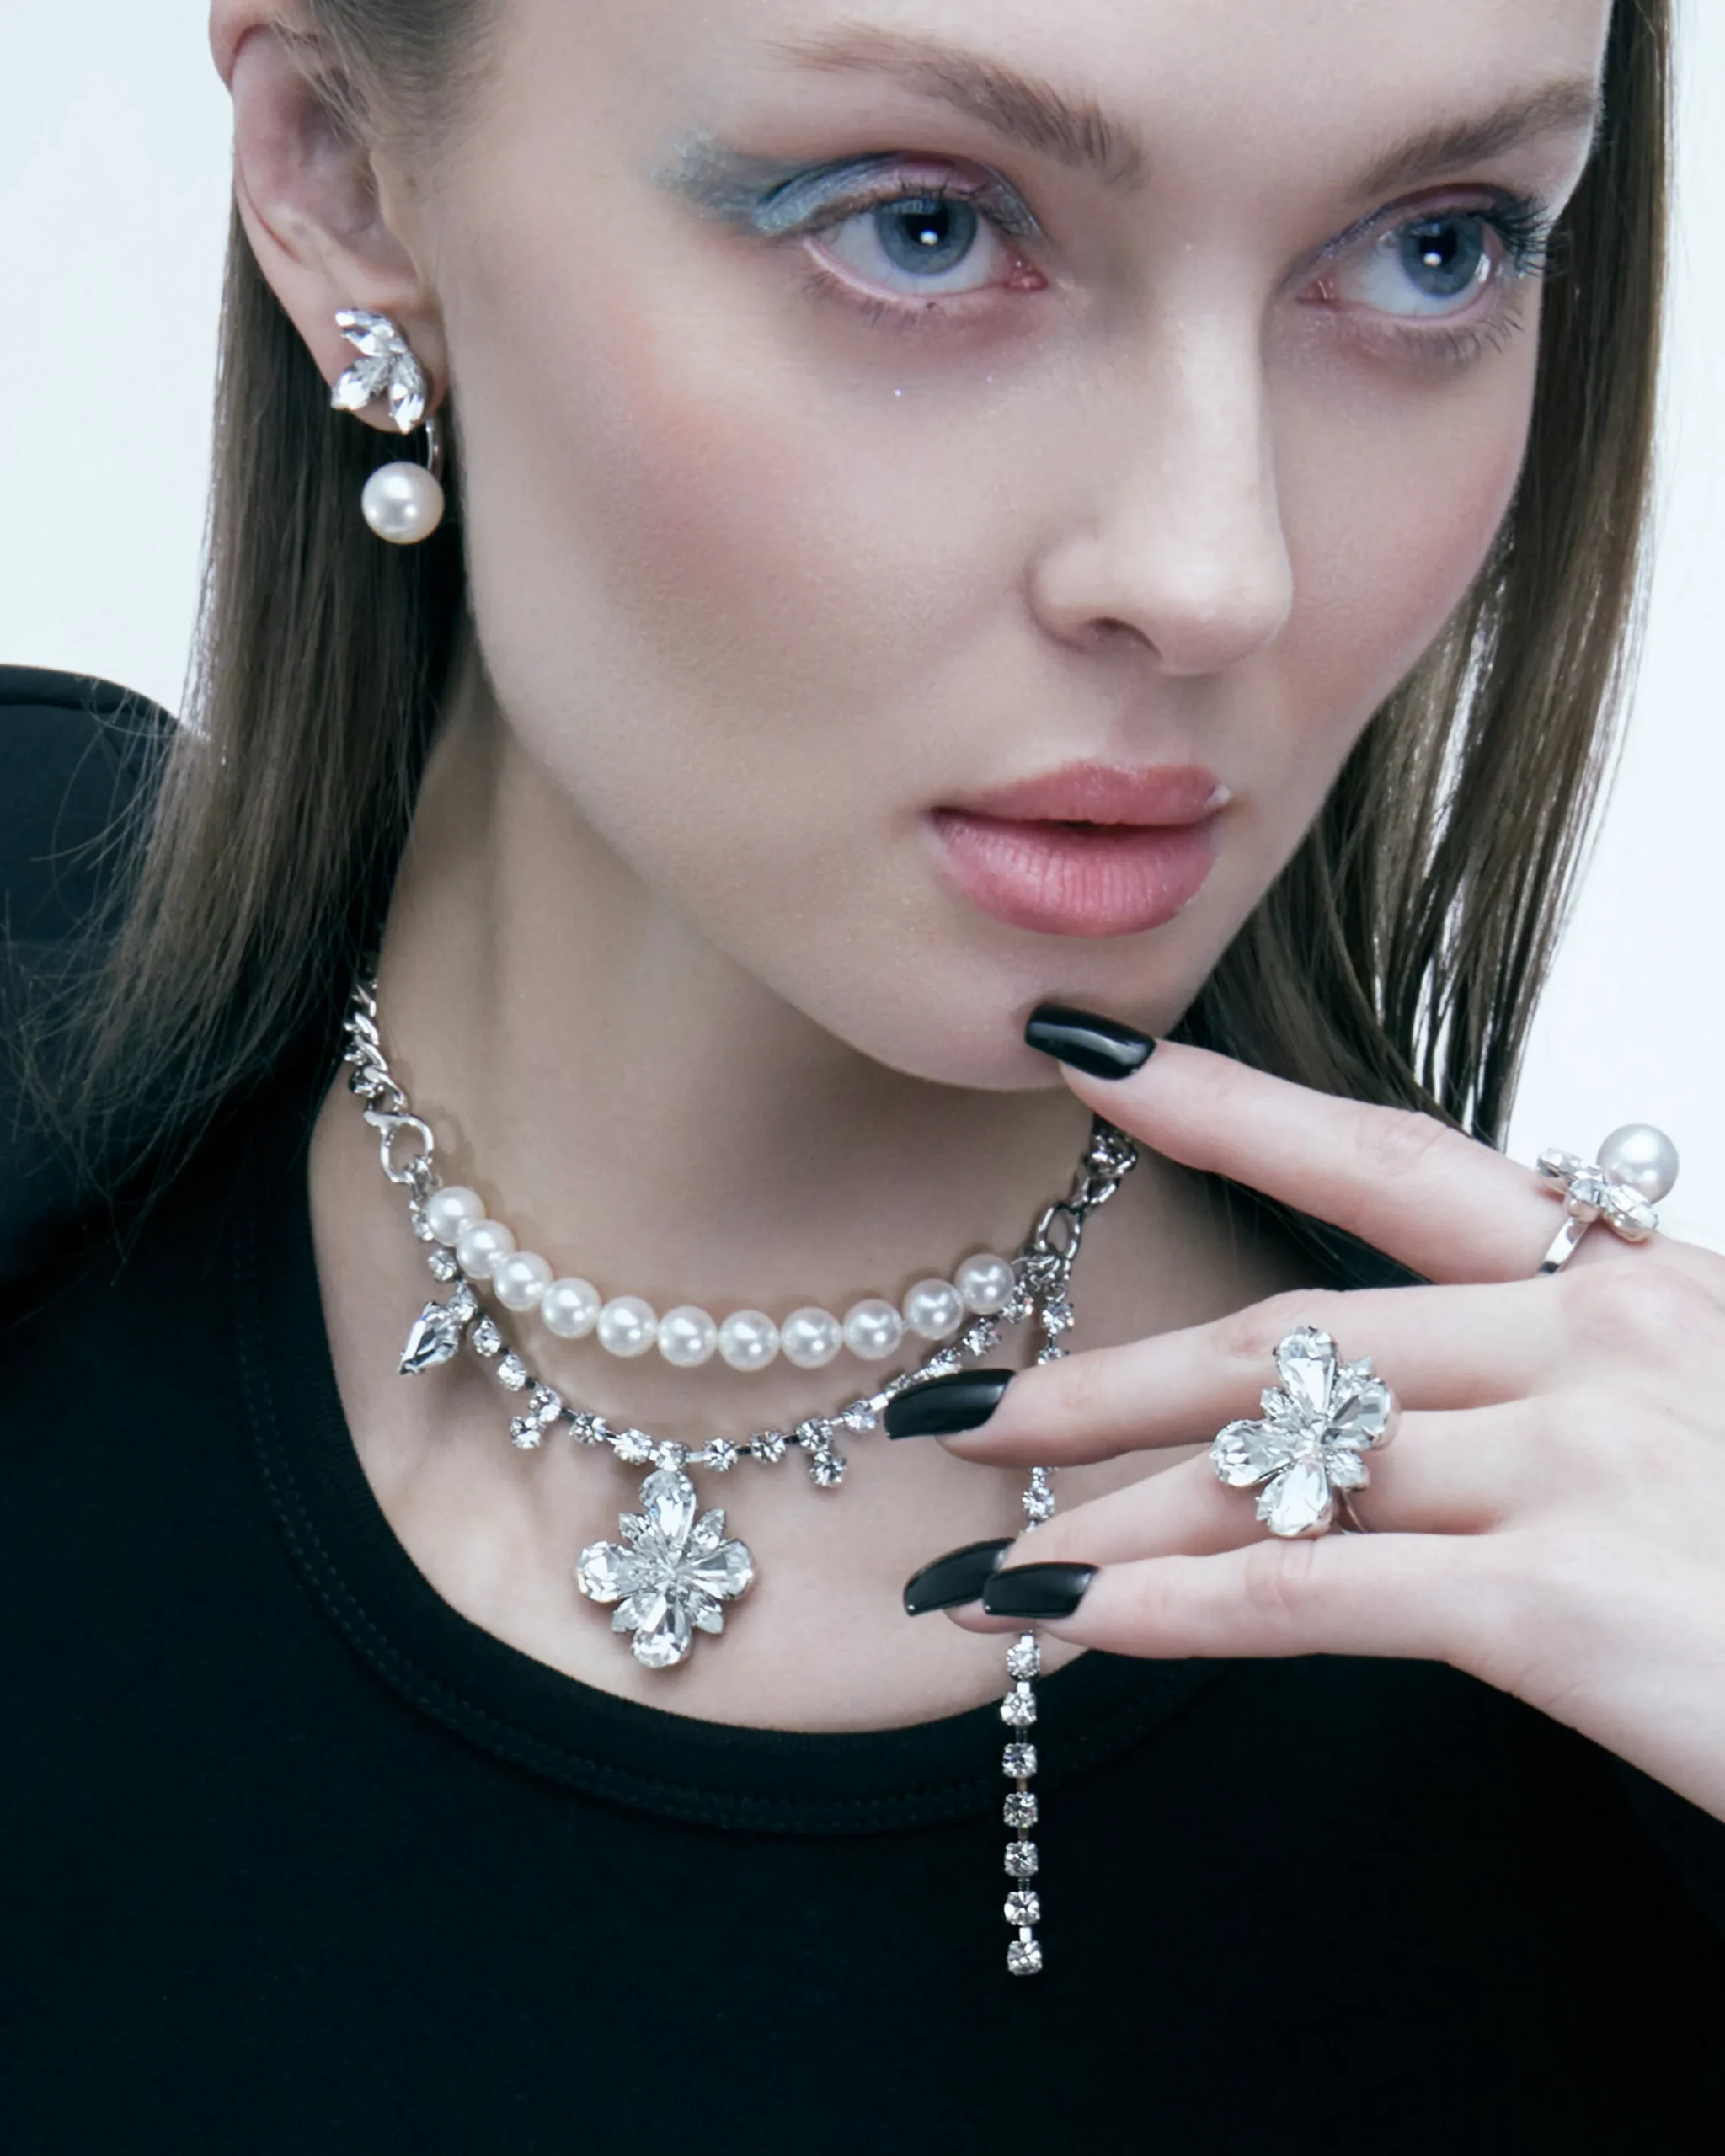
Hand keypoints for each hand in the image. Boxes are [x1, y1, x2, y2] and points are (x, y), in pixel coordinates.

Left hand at [936, 1040, 1724, 1821]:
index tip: (1085, 1064)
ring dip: (1107, 1511)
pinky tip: (1070, 1630)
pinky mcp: (1566, 1604)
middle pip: (1291, 1334)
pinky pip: (1318, 1593)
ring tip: (981, 1555)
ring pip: (1281, 1461)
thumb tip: (1399, 1411)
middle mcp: (1598, 1338)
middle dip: (1108, 1374)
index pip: (1390, 1156)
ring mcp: (1583, 1461)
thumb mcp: (1711, 1413)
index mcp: (1632, 1280)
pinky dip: (1175, 1609)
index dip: (1225, 1103)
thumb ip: (1563, 1386)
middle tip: (960, 1402)